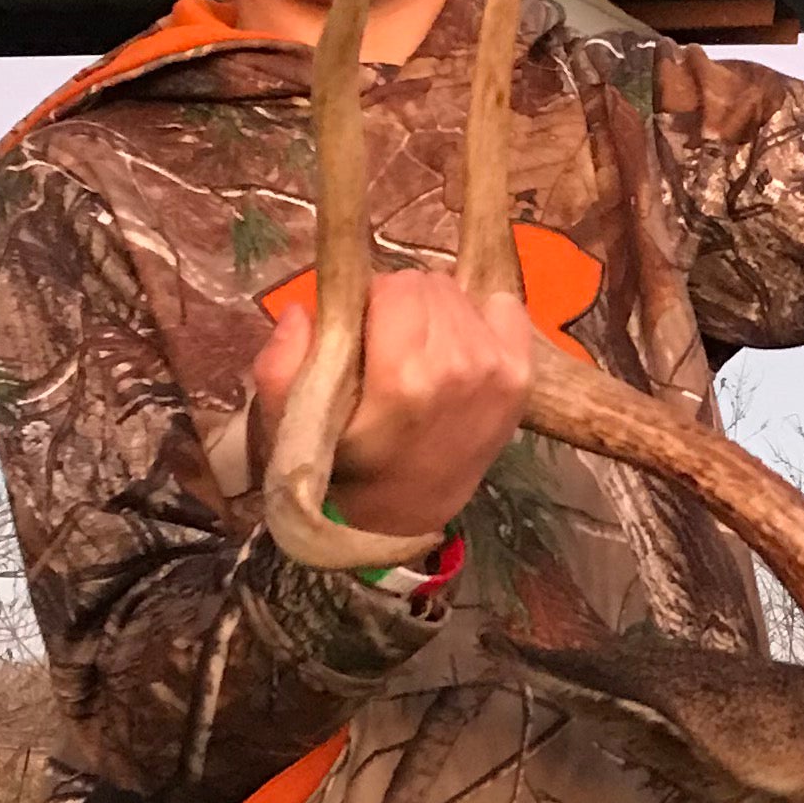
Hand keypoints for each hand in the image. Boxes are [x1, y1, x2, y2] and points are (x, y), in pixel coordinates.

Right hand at [249, 270, 535, 545]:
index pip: (395, 287)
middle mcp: (459, 366)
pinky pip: (504, 308)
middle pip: (430, 286)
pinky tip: (459, 354)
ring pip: (461, 296)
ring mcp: (498, 371)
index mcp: (403, 375)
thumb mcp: (290, 422)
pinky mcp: (522, 377)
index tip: (362, 337)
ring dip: (438, 316)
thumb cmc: (343, 466)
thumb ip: (281, 361)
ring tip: (422, 359)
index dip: (371, 304)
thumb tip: (305, 309)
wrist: (401, 516)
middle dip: (403, 308)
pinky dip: (479, 321)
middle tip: (390, 351)